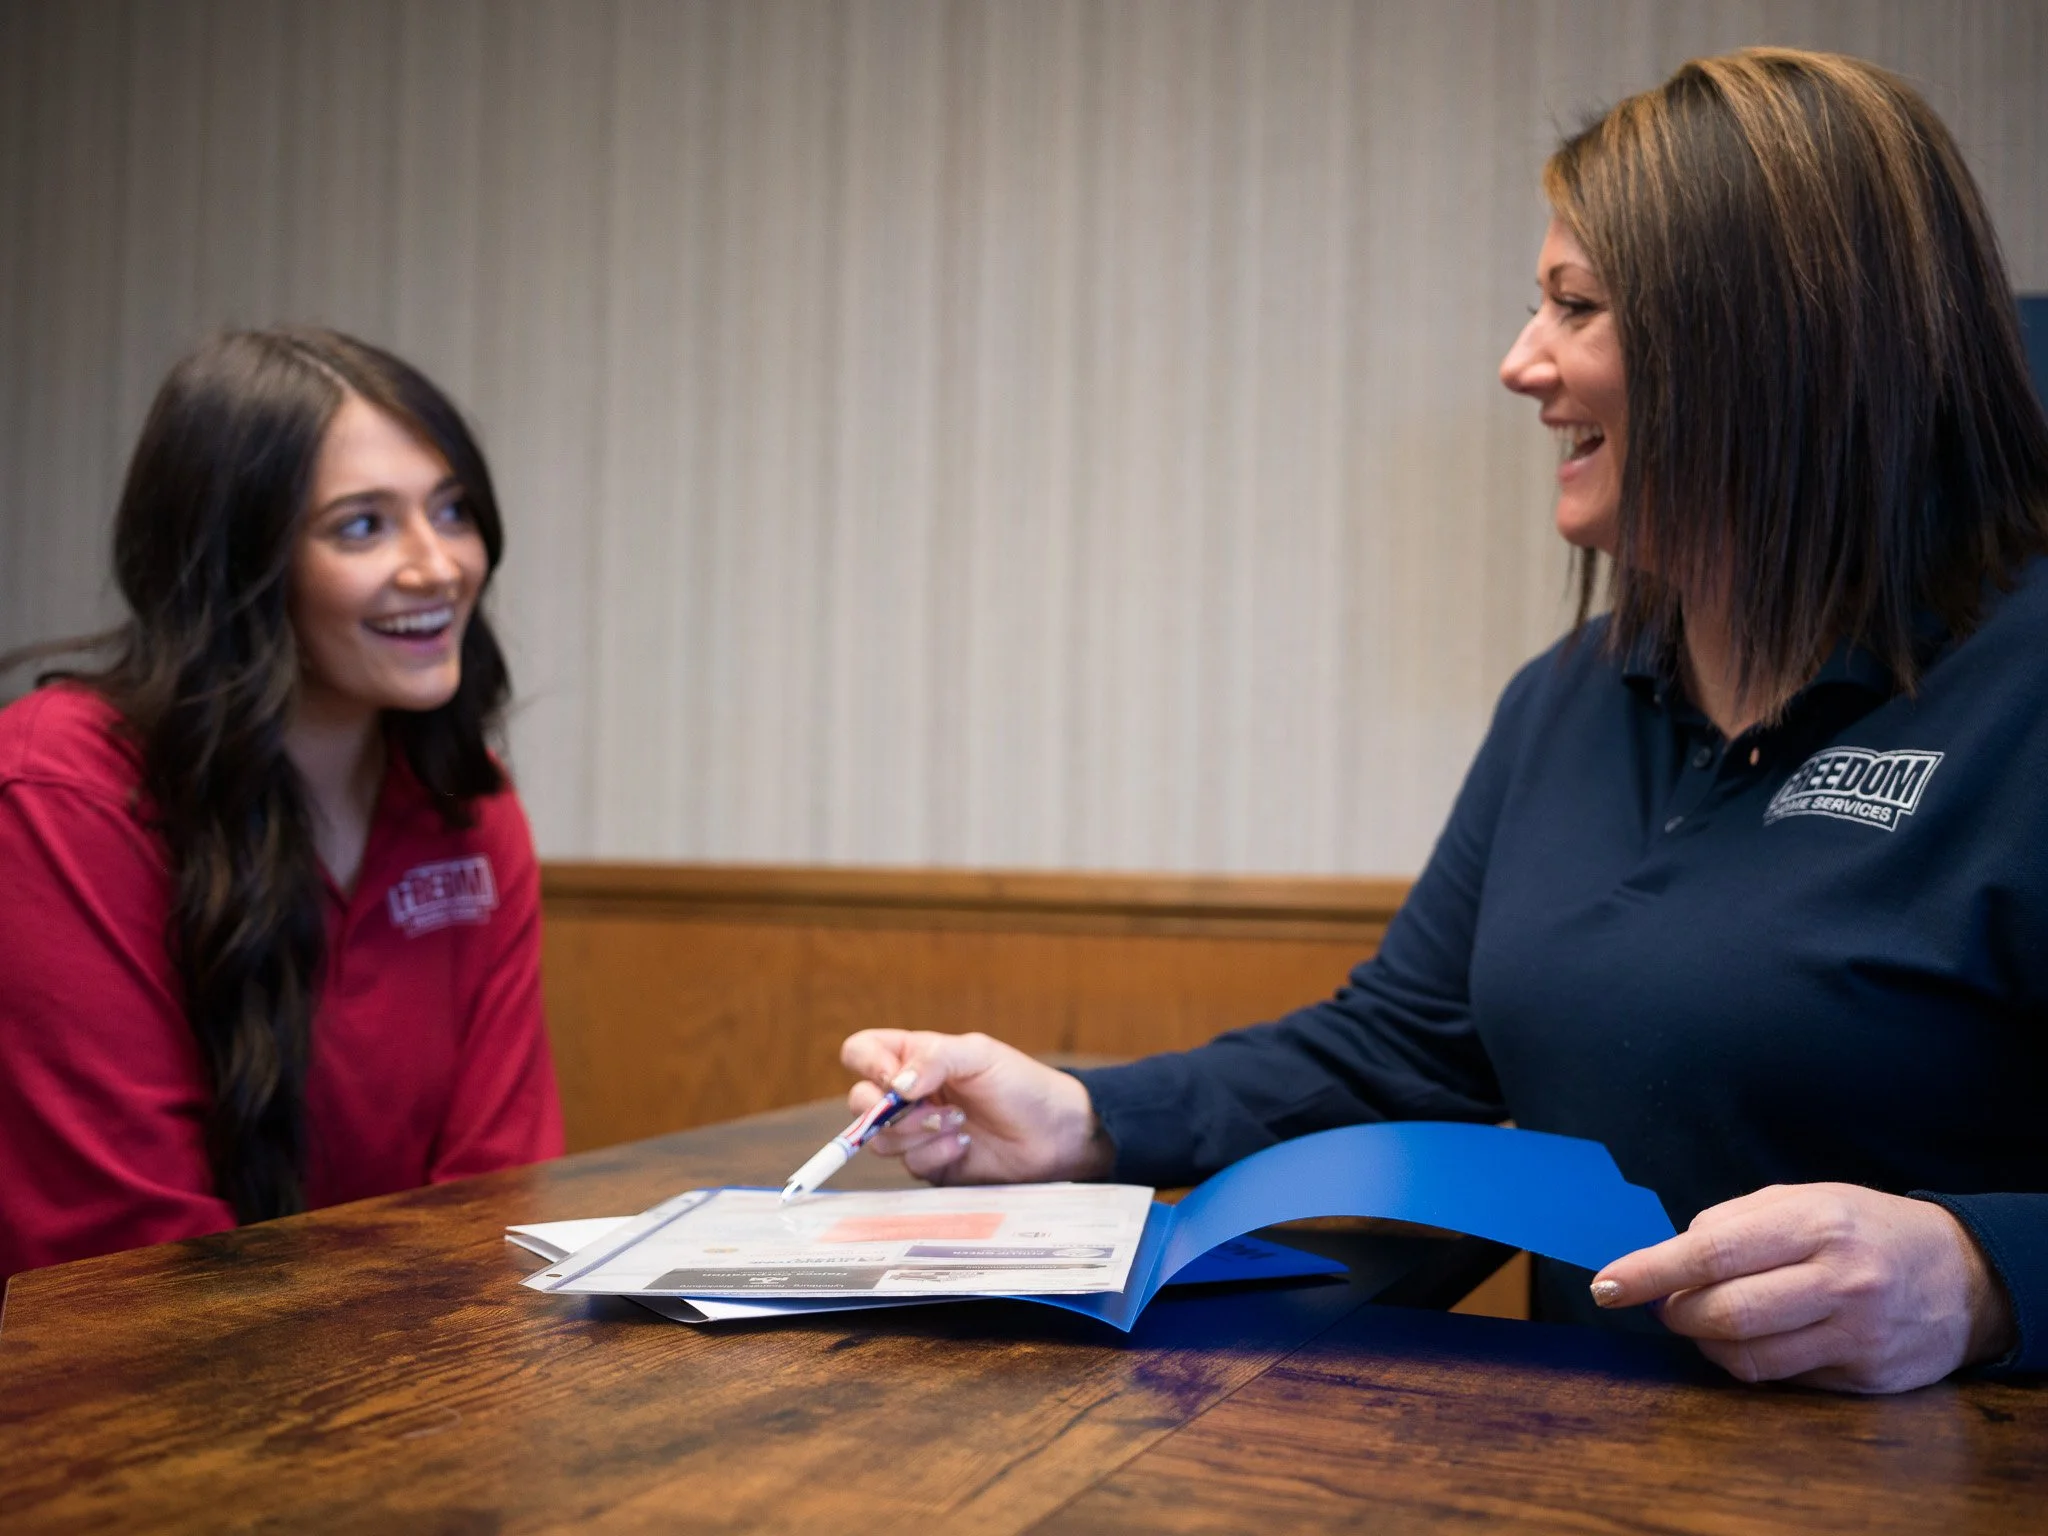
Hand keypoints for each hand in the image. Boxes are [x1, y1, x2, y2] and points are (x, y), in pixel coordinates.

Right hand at [839, 1030, 1114, 1185]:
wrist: (1055, 1134)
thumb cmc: (1021, 1084)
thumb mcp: (979, 1056)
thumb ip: (934, 1060)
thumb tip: (895, 1085)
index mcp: (914, 1057)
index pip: (861, 1052)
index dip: (867, 1065)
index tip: (894, 1080)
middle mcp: (908, 1093)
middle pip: (860, 1101)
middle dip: (887, 1111)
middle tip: (925, 1108)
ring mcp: (917, 1130)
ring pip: (880, 1139)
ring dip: (917, 1132)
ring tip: (959, 1123)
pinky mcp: (930, 1163)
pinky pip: (909, 1164)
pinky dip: (935, 1154)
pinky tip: (965, 1145)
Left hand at [1591, 1183, 2015, 1393]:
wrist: (1963, 1275)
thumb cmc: (1863, 1228)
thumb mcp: (1802, 1200)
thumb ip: (1731, 1224)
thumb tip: (1666, 1260)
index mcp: (1816, 1223)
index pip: (1712, 1252)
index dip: (1650, 1272)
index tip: (1606, 1285)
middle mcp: (1840, 1280)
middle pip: (1726, 1315)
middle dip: (1677, 1313)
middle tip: (1666, 1303)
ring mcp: (1857, 1335)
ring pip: (1748, 1359)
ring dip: (1707, 1343)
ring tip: (1706, 1319)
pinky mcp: (1865, 1377)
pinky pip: (1783, 1379)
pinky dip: (1752, 1362)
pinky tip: (1757, 1338)